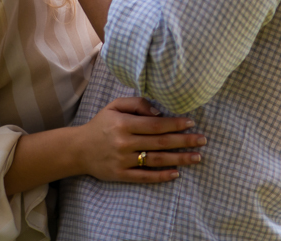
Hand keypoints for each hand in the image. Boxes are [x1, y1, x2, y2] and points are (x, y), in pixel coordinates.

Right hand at [77, 97, 206, 182]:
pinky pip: (144, 177)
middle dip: (184, 141)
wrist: (78, 149)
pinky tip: (176, 174)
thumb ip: (137, 104)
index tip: (191, 123)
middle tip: (203, 140)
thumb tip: (159, 112)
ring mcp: (122, 161)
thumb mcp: (115, 106)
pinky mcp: (120, 175)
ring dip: (178, 159)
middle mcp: (124, 143)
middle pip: (160, 143)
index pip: (155, 125)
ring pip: (155, 160)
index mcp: (124, 124)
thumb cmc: (101, 125)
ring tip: (197, 157)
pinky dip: (161, 176)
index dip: (175, 124)